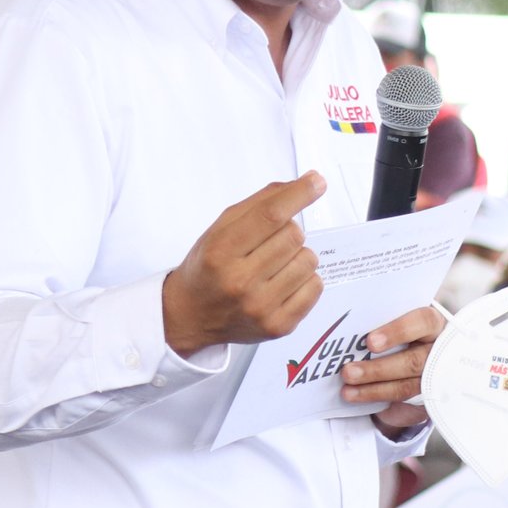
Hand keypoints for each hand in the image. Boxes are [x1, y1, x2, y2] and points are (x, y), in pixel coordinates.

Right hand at [161, 173, 325, 357]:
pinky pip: (316, 287)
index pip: (270, 215)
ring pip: (309, 260)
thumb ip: (260, 204)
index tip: (317, 182)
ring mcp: (261, 307)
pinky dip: (305, 279)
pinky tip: (283, 282)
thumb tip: (304, 183)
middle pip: (293, 235)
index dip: (298, 194)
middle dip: (289, 231)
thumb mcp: (220, 228)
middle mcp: (240, 281)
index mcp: (221, 251)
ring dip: (298, 255)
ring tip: (275, 265)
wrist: (190, 315)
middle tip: (270, 242)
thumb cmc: (208, 267)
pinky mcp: (279, 326)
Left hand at [340, 303, 446, 436]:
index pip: (424, 322)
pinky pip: (403, 399)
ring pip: (407, 385)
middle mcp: (439, 348)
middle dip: (378, 368)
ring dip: (373, 388)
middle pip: (414, 361)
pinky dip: (377, 397)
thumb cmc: (401, 332)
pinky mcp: (429, 395)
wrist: (413, 359)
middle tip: (348, 371)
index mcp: (434, 323)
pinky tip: (357, 395)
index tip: (370, 342)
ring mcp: (436, 375)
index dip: (398, 332)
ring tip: (347, 388)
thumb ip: (382, 321)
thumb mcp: (395, 320)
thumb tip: (350, 328)